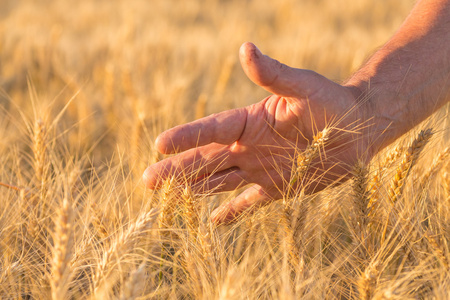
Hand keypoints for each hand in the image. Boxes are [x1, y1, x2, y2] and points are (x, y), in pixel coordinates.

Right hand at [143, 42, 369, 223]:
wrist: (358, 128)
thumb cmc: (331, 101)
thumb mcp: (302, 86)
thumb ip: (273, 74)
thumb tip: (246, 48)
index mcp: (250, 121)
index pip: (212, 129)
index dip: (187, 136)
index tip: (160, 144)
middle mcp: (249, 146)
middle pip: (206, 159)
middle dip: (177, 169)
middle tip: (148, 180)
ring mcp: (260, 168)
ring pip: (219, 180)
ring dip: (194, 188)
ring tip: (169, 196)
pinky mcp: (276, 188)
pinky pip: (248, 202)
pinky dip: (231, 212)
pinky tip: (213, 221)